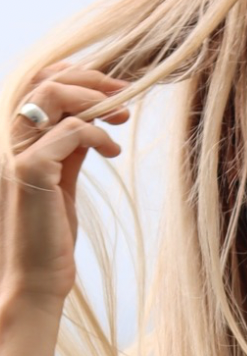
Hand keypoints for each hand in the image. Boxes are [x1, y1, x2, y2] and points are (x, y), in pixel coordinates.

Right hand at [0, 64, 129, 314]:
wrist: (36, 278)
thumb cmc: (49, 236)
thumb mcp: (62, 183)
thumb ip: (69, 151)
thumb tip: (91, 123)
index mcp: (14, 139)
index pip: (38, 83)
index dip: (77, 77)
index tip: (116, 90)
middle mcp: (7, 139)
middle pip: (45, 79)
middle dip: (91, 79)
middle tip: (127, 93)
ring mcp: (15, 152)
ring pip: (53, 95)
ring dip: (96, 100)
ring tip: (123, 120)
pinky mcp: (31, 171)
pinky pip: (70, 131)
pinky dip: (98, 135)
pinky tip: (114, 152)